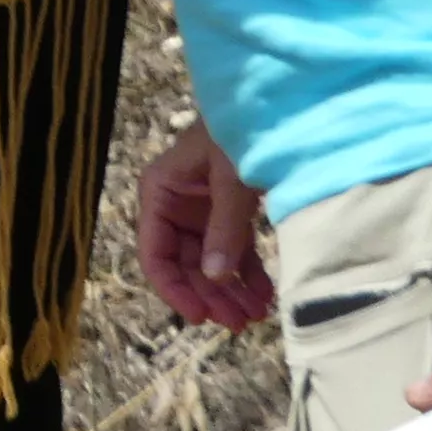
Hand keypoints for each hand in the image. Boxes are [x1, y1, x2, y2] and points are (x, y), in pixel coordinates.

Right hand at [134, 125, 273, 329]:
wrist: (276, 107)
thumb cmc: (241, 133)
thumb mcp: (231, 180)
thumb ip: (224, 230)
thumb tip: (214, 281)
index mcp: (160, 192)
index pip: (155, 252)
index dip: (174, 288)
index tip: (201, 316)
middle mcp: (177, 204)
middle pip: (184, 263)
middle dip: (210, 294)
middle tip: (239, 323)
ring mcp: (203, 210)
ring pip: (210, 262)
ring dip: (230, 291)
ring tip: (256, 315)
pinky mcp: (229, 212)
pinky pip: (233, 251)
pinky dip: (248, 274)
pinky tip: (264, 294)